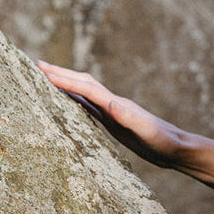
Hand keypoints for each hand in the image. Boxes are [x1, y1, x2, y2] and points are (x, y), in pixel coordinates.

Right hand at [37, 63, 186, 169]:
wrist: (177, 149)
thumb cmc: (164, 141)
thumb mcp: (146, 131)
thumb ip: (130, 117)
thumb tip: (109, 103)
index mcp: (117, 104)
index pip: (86, 88)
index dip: (64, 80)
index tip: (42, 72)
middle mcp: (113, 104)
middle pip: (82, 83)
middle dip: (60, 74)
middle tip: (36, 65)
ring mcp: (113, 112)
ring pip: (83, 93)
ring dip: (65, 83)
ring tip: (44, 77)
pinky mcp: (114, 122)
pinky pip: (88, 108)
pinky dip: (74, 100)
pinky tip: (65, 102)